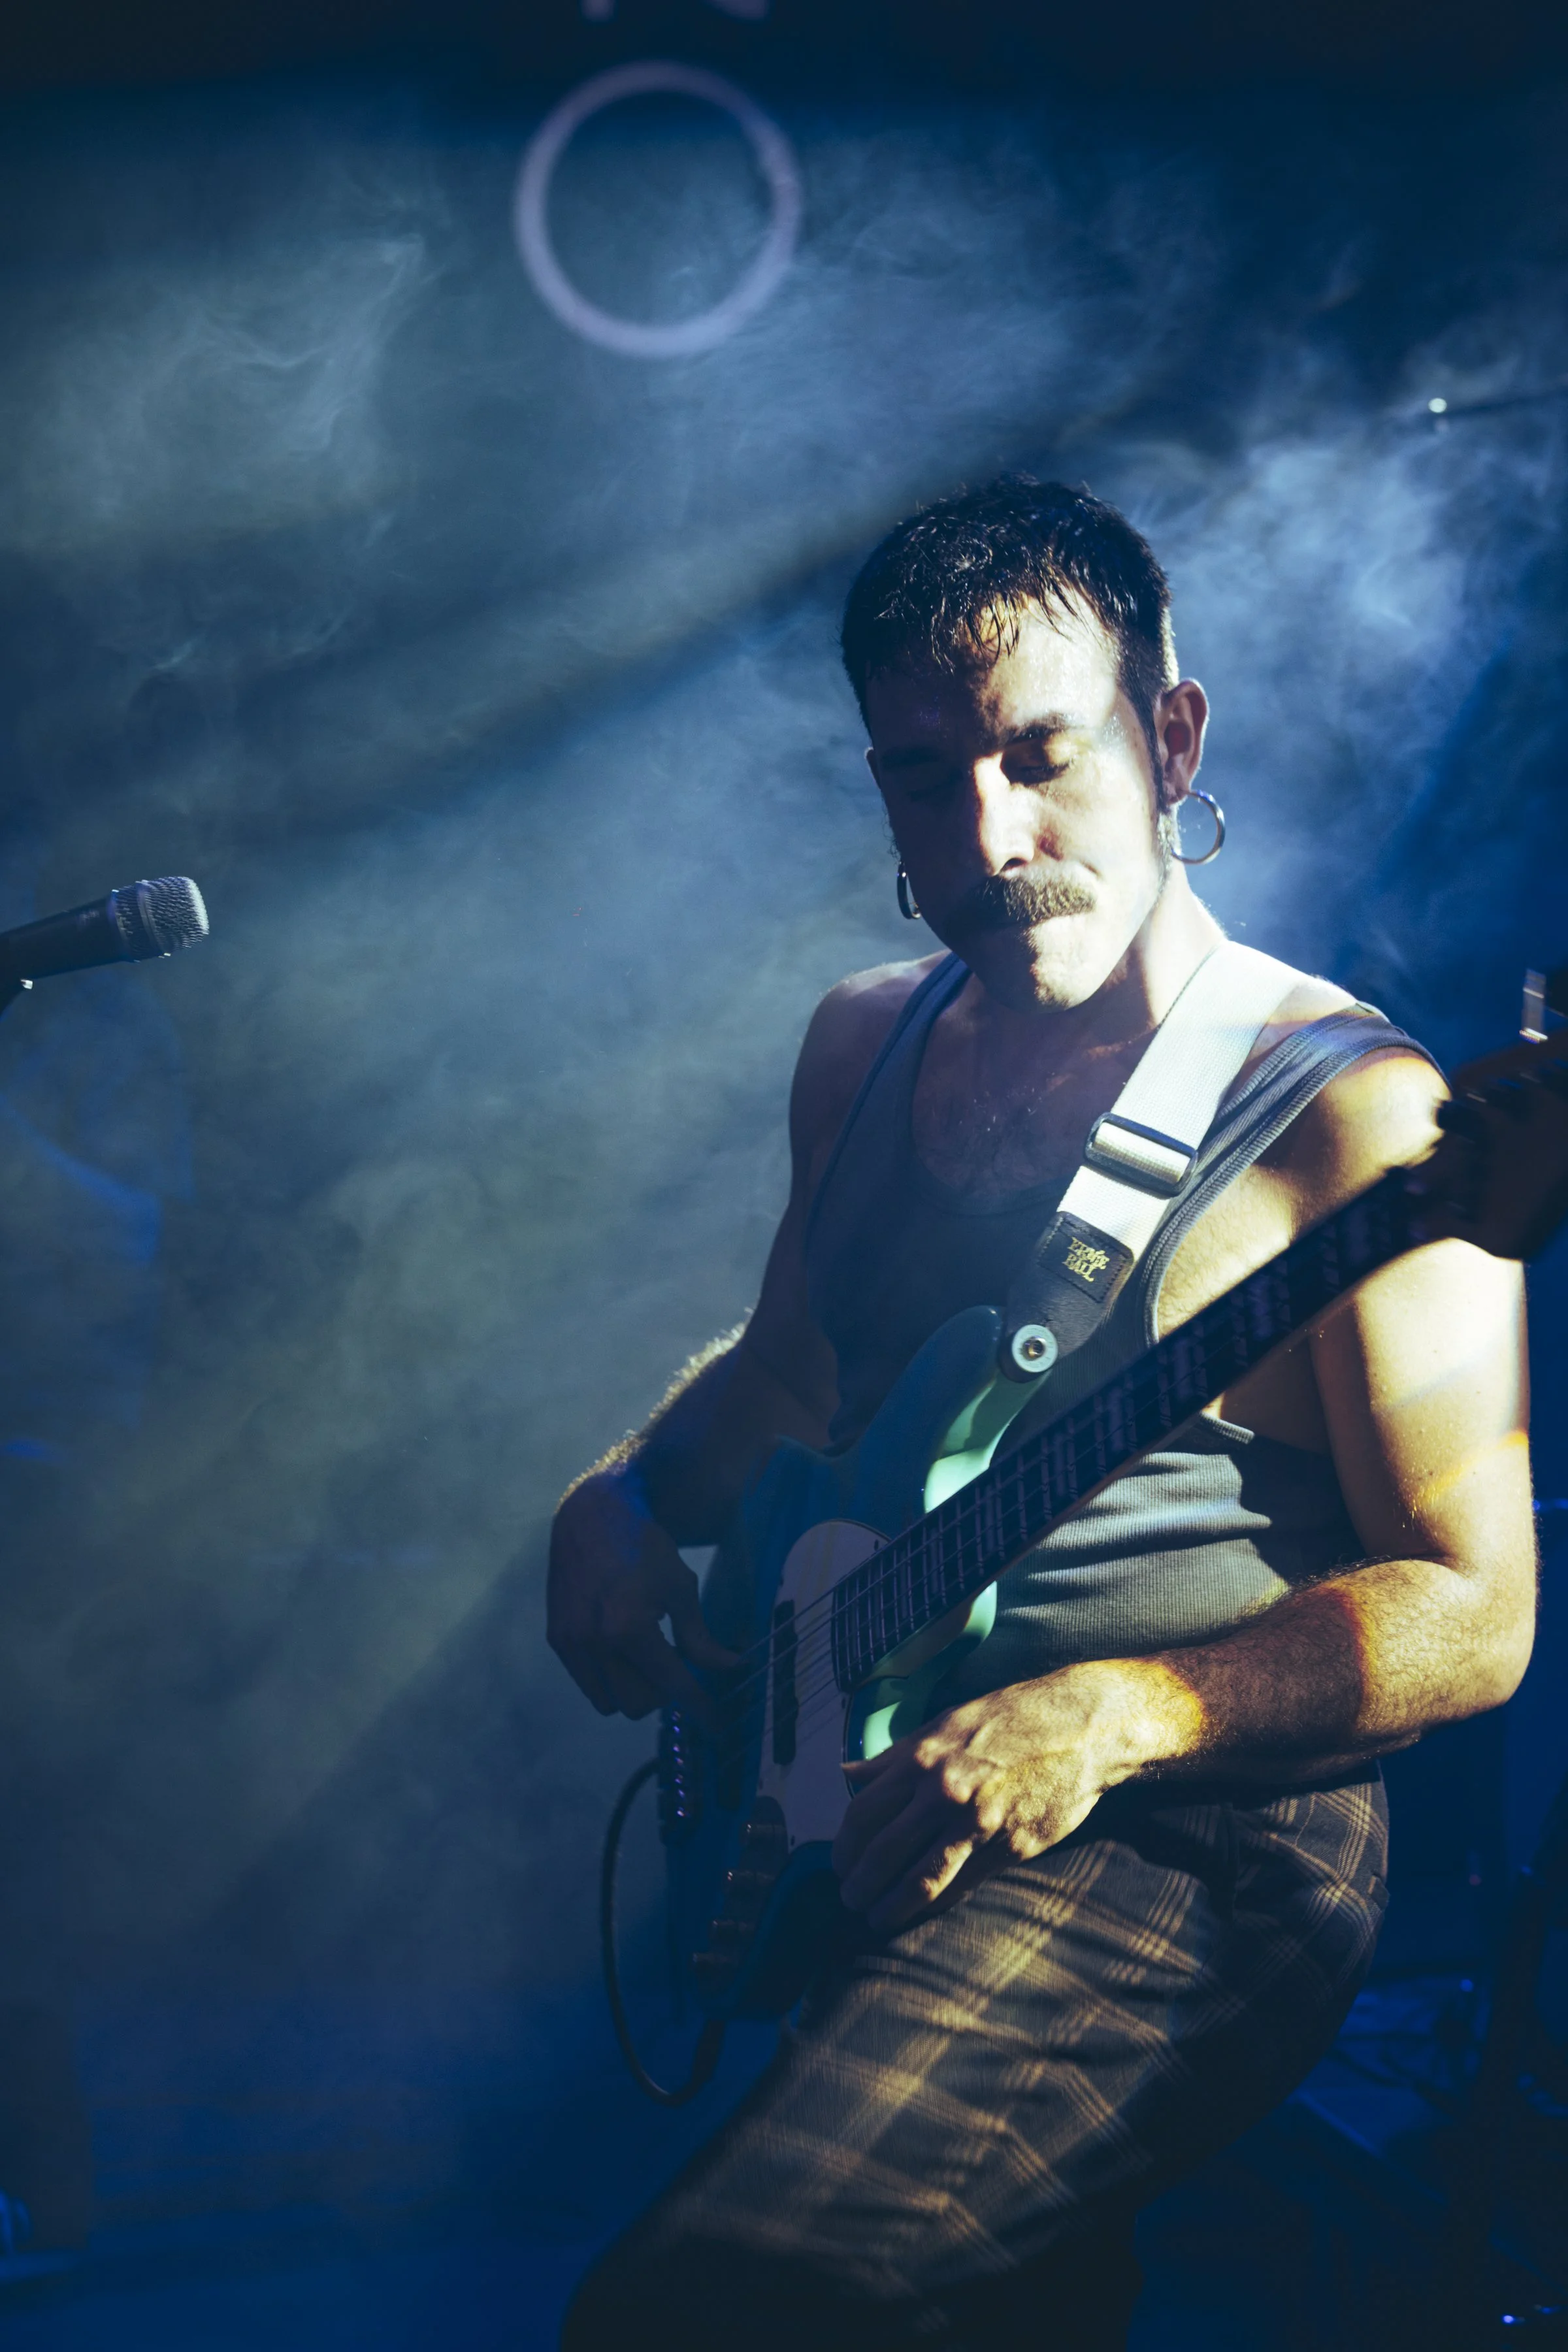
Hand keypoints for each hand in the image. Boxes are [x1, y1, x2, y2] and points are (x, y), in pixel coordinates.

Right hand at [547, 1466, 735, 1718]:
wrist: (590, 1517)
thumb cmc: (644, 1546)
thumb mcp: (681, 1587)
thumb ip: (701, 1637)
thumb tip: (731, 1669)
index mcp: (629, 1628)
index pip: (671, 1684)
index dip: (699, 1707)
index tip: (716, 1724)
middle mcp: (595, 1642)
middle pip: (637, 1705)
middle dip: (663, 1695)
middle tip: (676, 1666)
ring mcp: (570, 1643)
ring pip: (608, 1703)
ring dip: (634, 1692)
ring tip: (647, 1659)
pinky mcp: (557, 1639)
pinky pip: (586, 1683)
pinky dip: (610, 1678)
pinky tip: (622, 1650)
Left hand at [831, 1667, 1151, 1933]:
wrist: (1081, 1728)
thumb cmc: (1011, 1718)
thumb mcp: (946, 1722)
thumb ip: (895, 1755)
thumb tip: (847, 1772)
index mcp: (922, 1758)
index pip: (862, 1814)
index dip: (843, 1847)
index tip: (838, 1864)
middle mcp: (943, 1793)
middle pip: (882, 1854)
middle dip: (859, 1885)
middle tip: (850, 1899)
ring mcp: (977, 1824)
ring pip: (919, 1882)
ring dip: (890, 1907)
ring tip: (876, 1918)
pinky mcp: (1009, 1849)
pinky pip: (962, 1886)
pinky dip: (936, 1905)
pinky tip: (923, 1911)